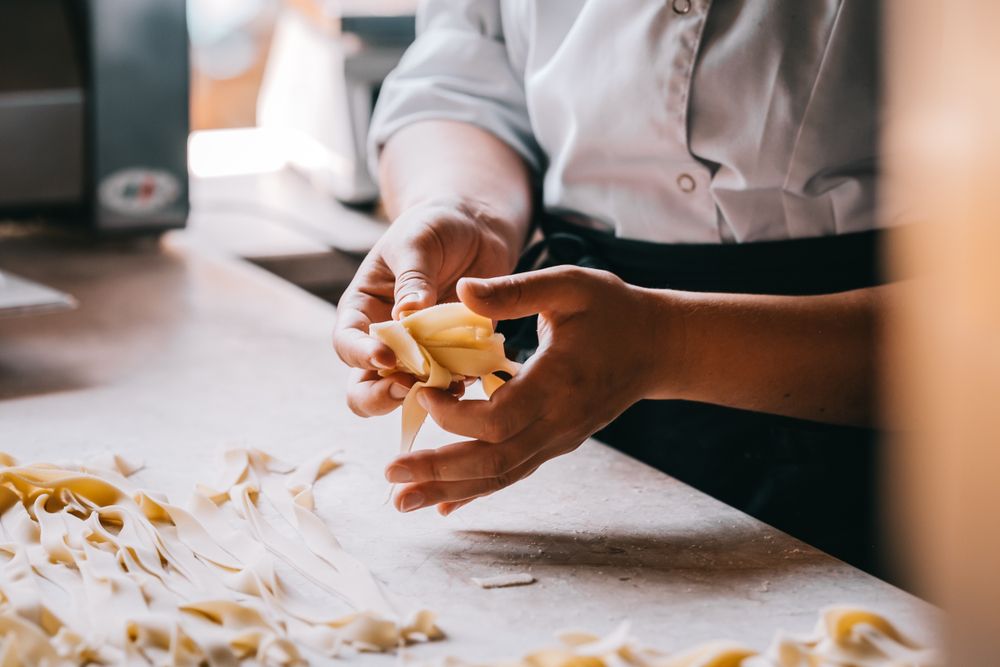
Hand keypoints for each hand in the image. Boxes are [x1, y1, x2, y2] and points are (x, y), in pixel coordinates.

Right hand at [333, 200, 521, 417]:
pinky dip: (458, 385)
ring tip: (449, 385)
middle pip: (363, 386)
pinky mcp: (452, 357)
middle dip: (379, 396)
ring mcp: (418, 353)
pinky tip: (473, 374)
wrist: (475, 228)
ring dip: (424, 396)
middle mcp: (385, 338)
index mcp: (364, 308)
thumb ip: (413, 277)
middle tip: (407, 387)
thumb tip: (408, 314)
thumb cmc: (434, 227)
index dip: (361, 355)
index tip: (387, 358)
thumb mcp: (418, 242)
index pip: (346, 342)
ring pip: (405, 394)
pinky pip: (449, 384)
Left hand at [384, 266, 675, 513]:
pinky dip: (476, 490)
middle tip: (391, 475)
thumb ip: (515, 291)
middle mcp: (557, 423)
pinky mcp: (555, 443)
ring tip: (403, 501)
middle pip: (493, 461)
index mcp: (556, 384)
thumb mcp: (569, 284)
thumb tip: (460, 291)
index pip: (500, 417)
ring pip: (500, 475)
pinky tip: (444, 503)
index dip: (456, 415)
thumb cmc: (614, 310)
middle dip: (439, 470)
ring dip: (450, 488)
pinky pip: (512, 473)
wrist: (658, 347)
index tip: (423, 393)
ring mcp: (558, 439)